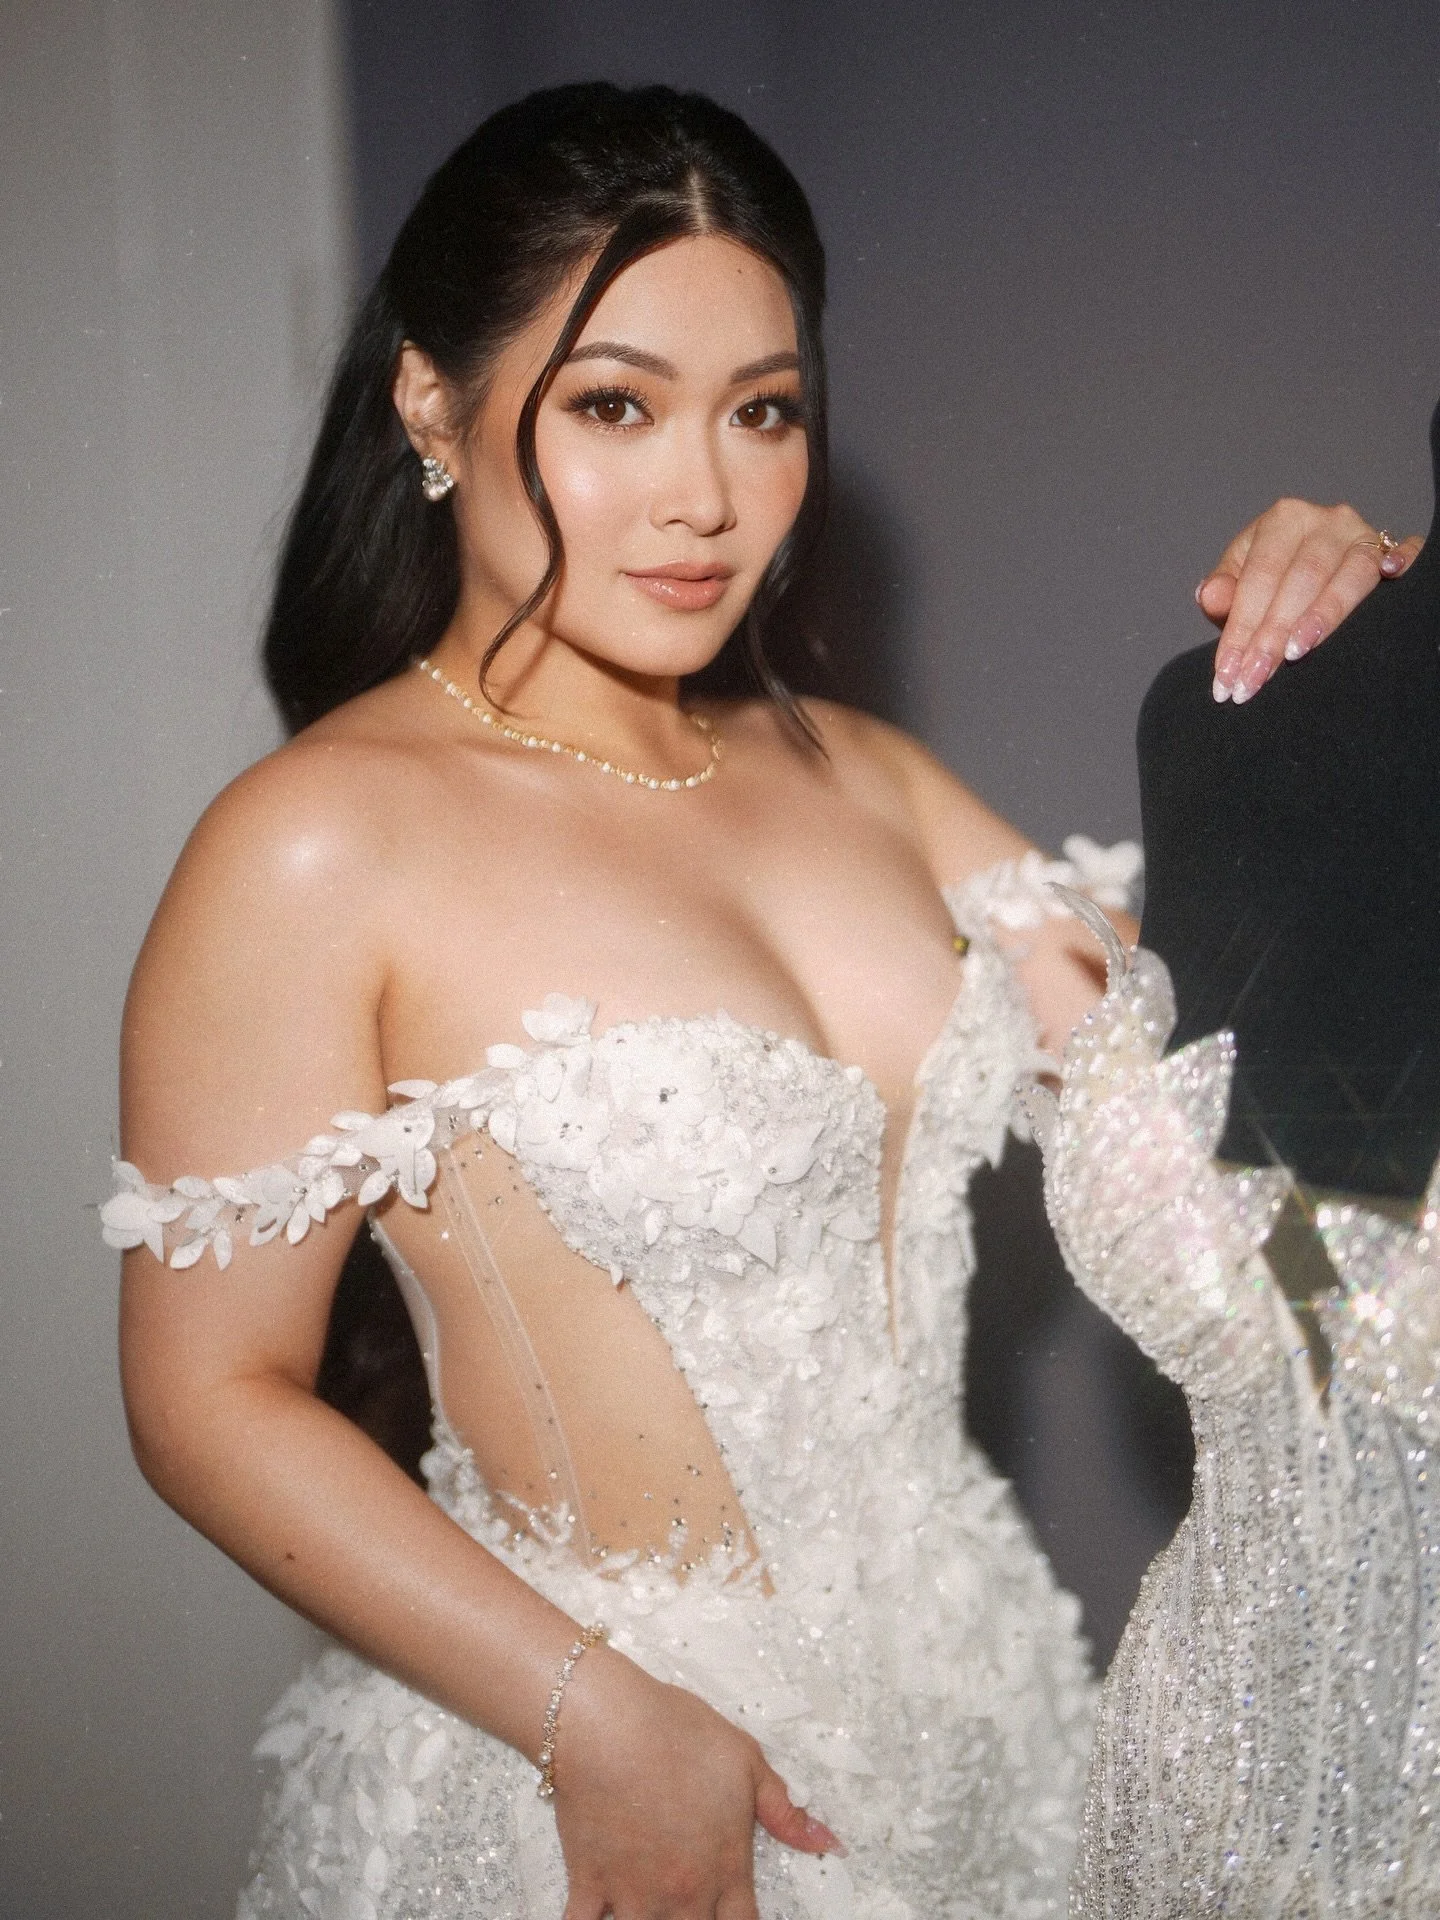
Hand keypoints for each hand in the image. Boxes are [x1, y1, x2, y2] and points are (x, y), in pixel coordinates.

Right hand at [554, 1647, 841, 1918]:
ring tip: (652, 1912)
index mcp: (725, 1869)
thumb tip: (829, 1844)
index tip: (739, 1918)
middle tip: (693, 1908)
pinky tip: (597, 1919)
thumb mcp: (746, 1762)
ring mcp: (633, 1896)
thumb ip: (786, 1811)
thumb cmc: (679, 1735)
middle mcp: (682, 1895)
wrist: (609, 1726)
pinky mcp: (589, 1885)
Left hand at [1198, 499, 1422, 704]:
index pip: (1258, 578)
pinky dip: (1400, 564)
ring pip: (1348, 577)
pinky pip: (1402, 555)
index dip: (1240, 629)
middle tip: (1253, 680)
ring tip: (1296, 654)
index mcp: (1282, 521)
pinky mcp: (1390, 550)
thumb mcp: (1240, 581)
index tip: (1227, 674)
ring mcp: (1361, 535)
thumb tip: (1209, 596)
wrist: (1310, 562)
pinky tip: (1392, 577)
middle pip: (1300, 580)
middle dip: (1273, 637)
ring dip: (1322, 617)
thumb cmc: (1271, 577)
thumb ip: (1224, 593)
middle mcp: (1325, 522)